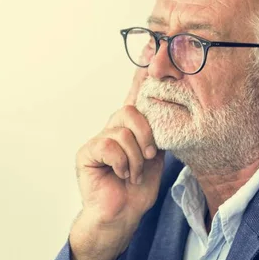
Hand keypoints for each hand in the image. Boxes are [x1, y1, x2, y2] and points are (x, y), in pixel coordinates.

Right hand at [69, 69, 164, 259]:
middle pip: (132, 110)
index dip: (143, 69)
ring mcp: (99, 138)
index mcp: (132, 126)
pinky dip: (123, 163)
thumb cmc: (138, 188)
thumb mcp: (156, 155)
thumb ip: (159, 131)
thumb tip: (171, 106)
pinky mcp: (87, 152)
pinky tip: (120, 175)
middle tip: (149, 157)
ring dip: (136, 158)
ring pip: (124, 130)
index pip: (136, 92)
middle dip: (147, 136)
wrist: (122, 216)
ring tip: (133, 173)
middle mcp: (114, 126)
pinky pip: (111, 145)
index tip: (152, 44)